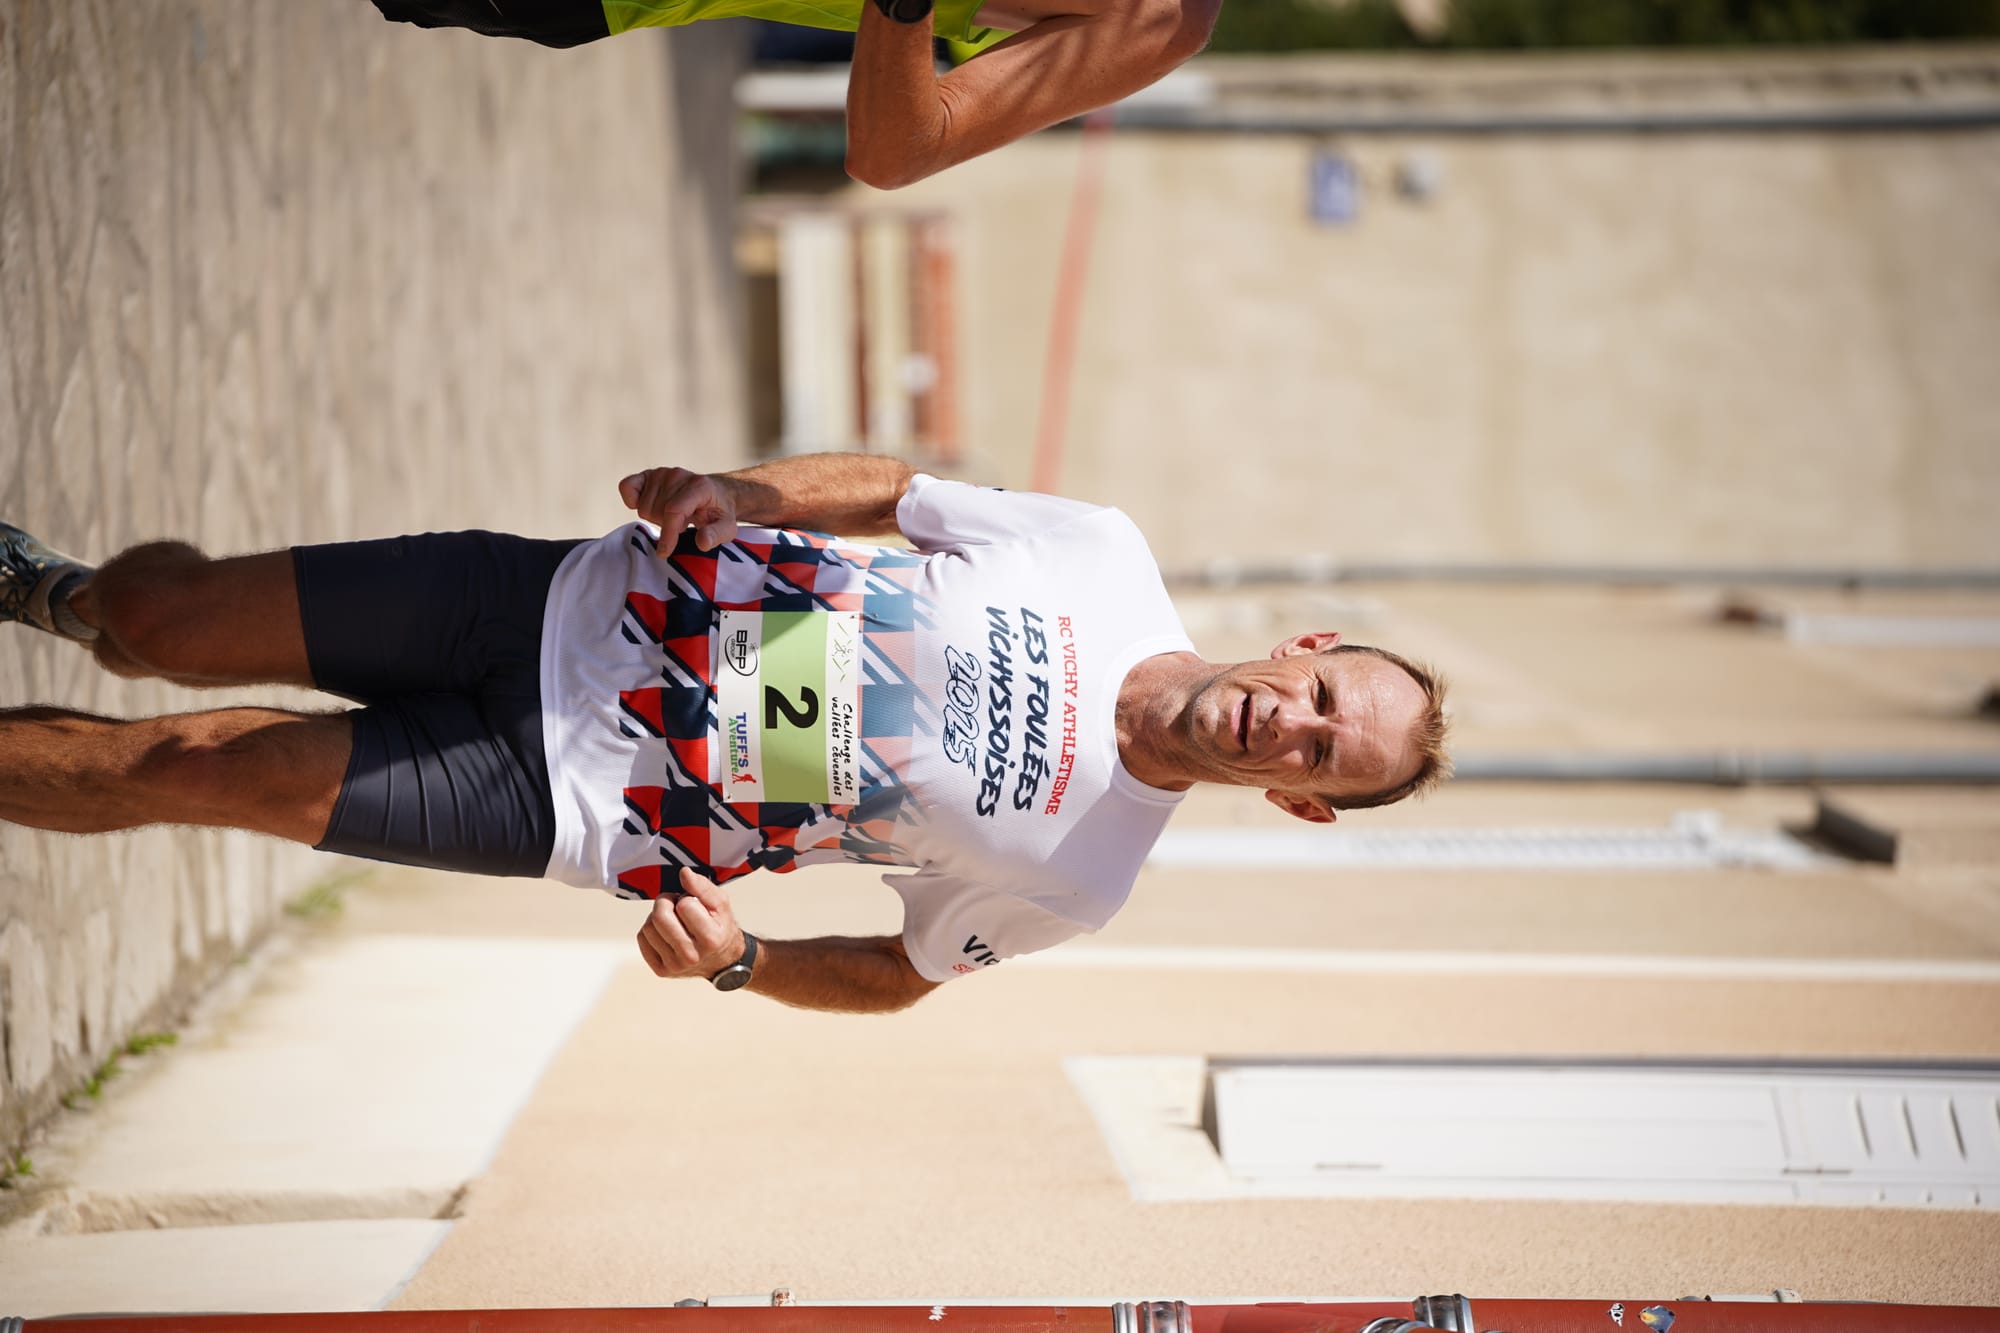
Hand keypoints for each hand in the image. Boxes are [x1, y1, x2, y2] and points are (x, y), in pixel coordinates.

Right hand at [618, 467, 740, 551]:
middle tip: (682, 524)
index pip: (674, 511)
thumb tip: (702, 542)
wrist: (715, 494)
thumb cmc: (718, 513)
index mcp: (699, 486)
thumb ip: (716, 535)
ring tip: (673, 516)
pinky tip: (651, 505)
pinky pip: (626, 487)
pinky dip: (632, 500)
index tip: (664, 552)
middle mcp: (678, 475)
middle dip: (666, 526)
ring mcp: (662, 473)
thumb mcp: (727, 528)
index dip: (667, 534)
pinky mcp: (649, 474)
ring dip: (655, 517)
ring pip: (642, 507)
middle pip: (655, 512)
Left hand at [635, 868, 747, 980]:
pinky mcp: (661, 970)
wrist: (721, 960)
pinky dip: (651, 929)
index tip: (695, 905)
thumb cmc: (719, 926)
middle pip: (660, 916)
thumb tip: (683, 873)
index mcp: (710, 939)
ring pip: (648, 926)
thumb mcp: (720, 903)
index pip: (685, 905)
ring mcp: (675, 966)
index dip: (687, 898)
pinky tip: (665, 931)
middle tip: (676, 905)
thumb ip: (703, 886)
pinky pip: (642, 938)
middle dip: (666, 902)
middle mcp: (692, 956)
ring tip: (673, 920)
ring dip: (658, 916)